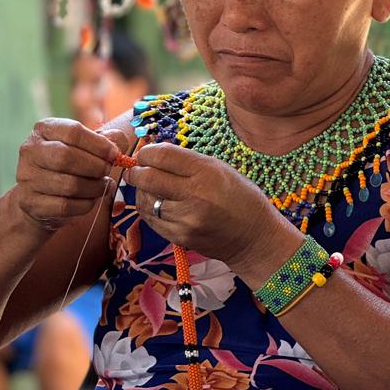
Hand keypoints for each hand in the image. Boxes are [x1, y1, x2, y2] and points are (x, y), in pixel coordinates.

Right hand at [14, 119, 128, 232]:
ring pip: (69, 184)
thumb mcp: (82, 147)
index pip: (73, 132)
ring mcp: (27, 178)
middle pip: (67, 157)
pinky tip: (91, 199)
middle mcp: (30, 151)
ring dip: (94, 187)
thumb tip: (120, 140)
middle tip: (108, 171)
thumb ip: (103, 140)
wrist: (39, 197)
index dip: (99, 144)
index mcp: (43, 129)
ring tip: (103, 185)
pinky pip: (65, 205)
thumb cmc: (67, 166)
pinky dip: (85, 204)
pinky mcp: (31, 203)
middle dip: (96, 166)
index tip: (115, 154)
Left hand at [127, 144, 295, 276]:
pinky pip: (151, 220)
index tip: (145, 153)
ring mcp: (185, 219)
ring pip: (145, 200)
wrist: (254, 237)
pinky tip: (157, 204)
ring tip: (148, 187)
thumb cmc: (240, 197)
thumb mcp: (219, 169)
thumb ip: (187, 161)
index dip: (146, 152)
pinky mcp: (179, 237)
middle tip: (135, 169)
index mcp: (206, 172)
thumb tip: (153, 153)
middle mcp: (194, 195)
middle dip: (135, 171)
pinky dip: (149, 209)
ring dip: (141, 191)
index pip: (162, 155)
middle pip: (147, 177)